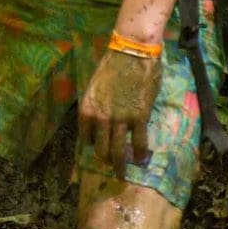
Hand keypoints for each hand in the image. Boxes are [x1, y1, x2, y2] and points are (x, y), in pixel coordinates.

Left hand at [78, 48, 163, 167]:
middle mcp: (100, 118)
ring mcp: (120, 119)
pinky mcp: (139, 118)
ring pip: (118, 152)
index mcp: (87, 109)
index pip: (85, 138)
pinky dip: (141, 153)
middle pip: (101, 150)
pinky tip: (142, 159)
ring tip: (122, 173)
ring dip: (120, 165)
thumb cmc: (112, 67)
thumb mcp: (95, 88)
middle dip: (105, 160)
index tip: (97, 152)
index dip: (92, 147)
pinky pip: (139, 143)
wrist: (131, 54)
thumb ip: (96, 106)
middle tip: (110, 166)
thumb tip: (100, 121)